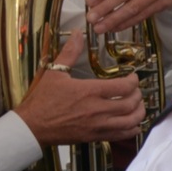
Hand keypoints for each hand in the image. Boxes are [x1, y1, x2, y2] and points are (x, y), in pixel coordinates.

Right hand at [12, 33, 145, 145]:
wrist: (31, 126)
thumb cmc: (42, 100)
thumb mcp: (54, 73)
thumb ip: (69, 53)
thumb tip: (78, 33)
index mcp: (89, 91)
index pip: (124, 86)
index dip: (134, 81)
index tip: (133, 77)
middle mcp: (97, 109)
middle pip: (131, 103)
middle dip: (138, 95)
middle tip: (136, 90)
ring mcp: (98, 125)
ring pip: (130, 121)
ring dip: (139, 112)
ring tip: (138, 105)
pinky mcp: (95, 137)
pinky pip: (121, 135)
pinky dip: (132, 129)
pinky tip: (133, 123)